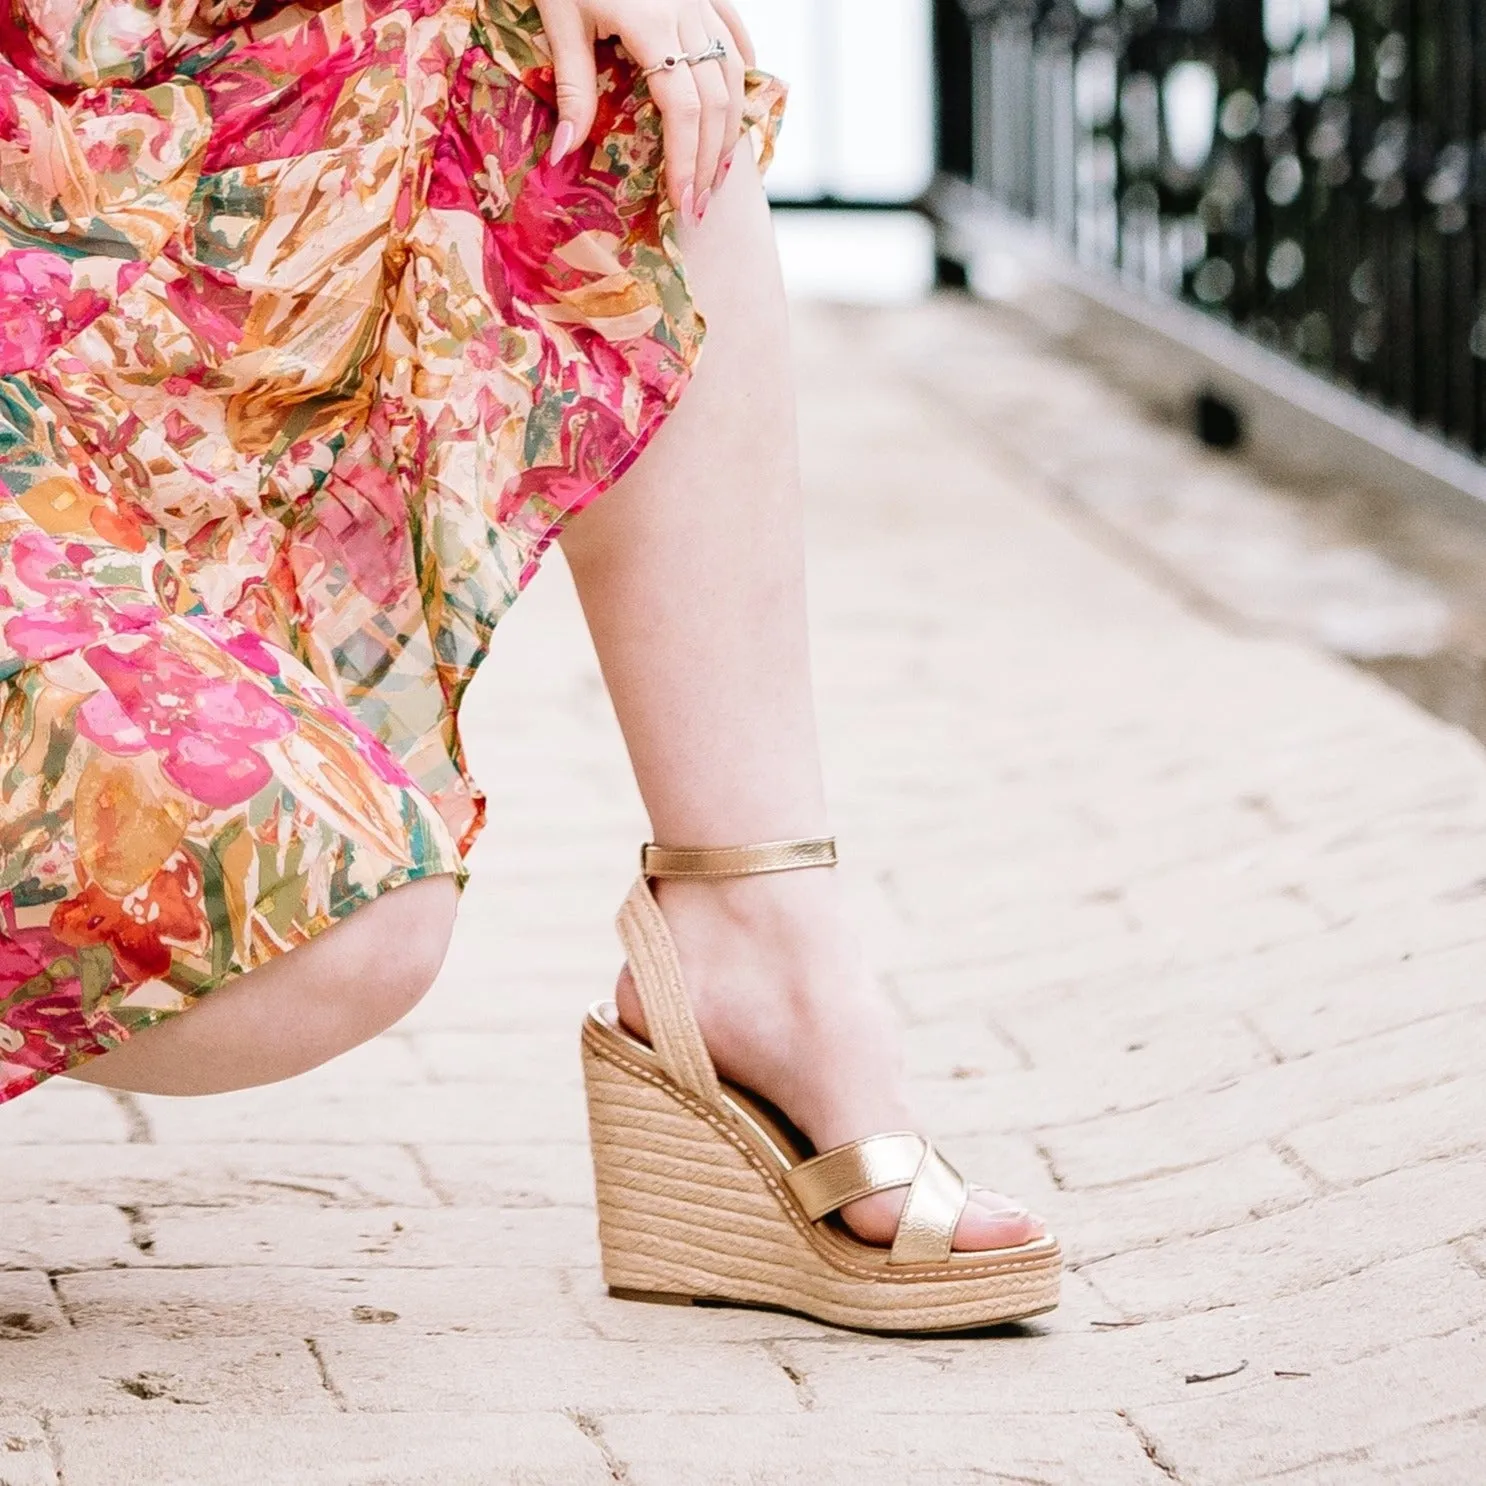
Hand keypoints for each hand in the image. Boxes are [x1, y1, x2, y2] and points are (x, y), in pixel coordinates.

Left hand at [536, 0, 755, 221]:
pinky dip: (740, 70)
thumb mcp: (560, 20)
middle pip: (715, 101)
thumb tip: (566, 153)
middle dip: (709, 159)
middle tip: (699, 204)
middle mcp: (686, 14)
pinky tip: (737, 99)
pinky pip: (734, 32)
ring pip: (732, 74)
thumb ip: (572, 87)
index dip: (685, 160)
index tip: (682, 202)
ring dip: (728, 129)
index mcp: (651, 25)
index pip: (682, 109)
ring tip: (717, 171)